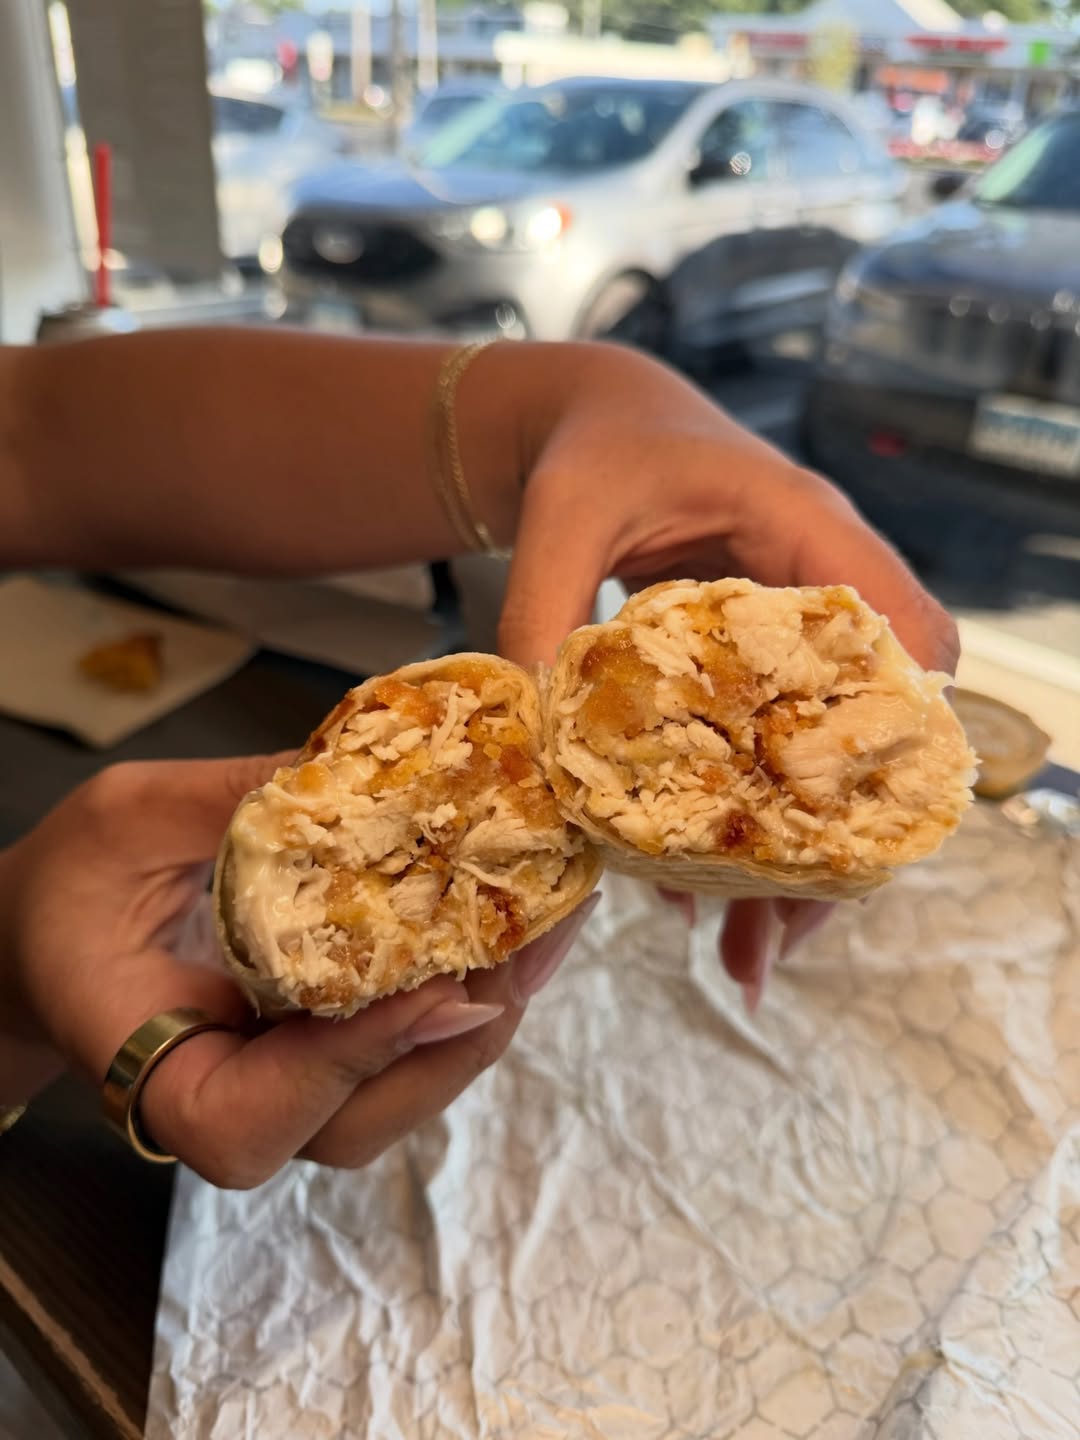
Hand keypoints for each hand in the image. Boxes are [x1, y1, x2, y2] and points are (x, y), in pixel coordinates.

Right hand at [0, 758, 593, 1186]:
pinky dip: (474, 983)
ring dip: (489, 1005)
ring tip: (556, 913)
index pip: (248, 1123)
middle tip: (536, 931)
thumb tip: (362, 763)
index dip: (345, 1070)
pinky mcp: (332, 1051)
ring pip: (404, 1088)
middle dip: (457, 1034)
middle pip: (359, 1121)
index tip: (430, 991)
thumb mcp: (125, 822)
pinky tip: (527, 916)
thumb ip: (226, 804)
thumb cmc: (70, 889)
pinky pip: (412, 1042)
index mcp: (153, 1072)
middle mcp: (235, 1102)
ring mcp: (291, 1087)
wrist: (55, 936)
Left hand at [499, 345, 958, 1003]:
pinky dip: (750, 826)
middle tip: (781, 943)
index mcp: (803, 527)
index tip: (848, 834)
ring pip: (834, 759)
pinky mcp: (762, 667)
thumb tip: (530, 735)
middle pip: (879, 727)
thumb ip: (545, 611)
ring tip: (748, 960)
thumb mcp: (561, 518)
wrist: (589, 423)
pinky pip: (779, 752)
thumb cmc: (590, 451)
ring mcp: (797, 631)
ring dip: (798, 861)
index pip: (900, 629)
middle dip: (841, 843)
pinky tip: (694, 900)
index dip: (897, 733)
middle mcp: (822, 584)